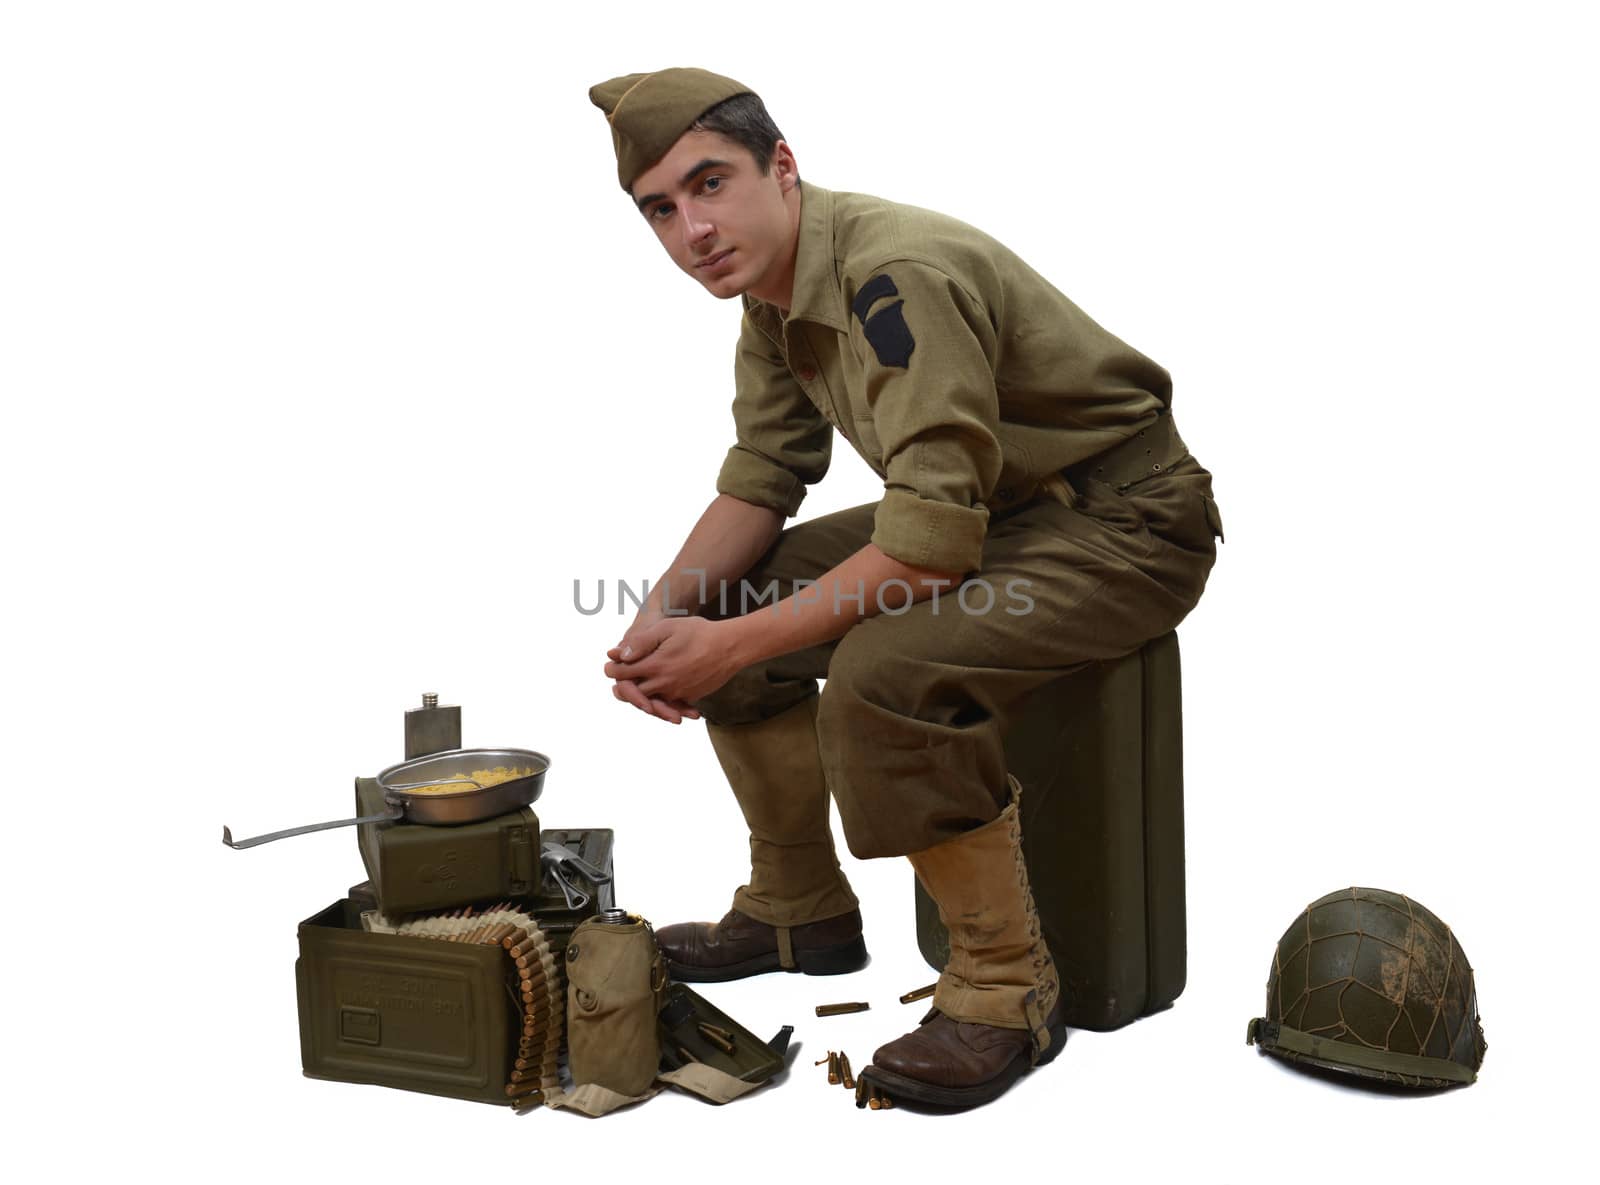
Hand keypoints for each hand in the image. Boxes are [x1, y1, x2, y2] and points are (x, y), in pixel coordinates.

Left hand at [604, 615, 740, 706]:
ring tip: (634, 689)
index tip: (609, 665)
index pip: (623, 674)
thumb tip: (618, 654)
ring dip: (640, 697)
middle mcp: (664, 684)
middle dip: (623, 687)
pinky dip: (661, 704)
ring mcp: (677, 693)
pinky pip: (670, 705)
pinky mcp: (689, 697)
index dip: (612, 669)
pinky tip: (658, 698)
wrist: (731, 647)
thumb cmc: (699, 633)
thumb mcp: (667, 628)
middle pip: (633, 693)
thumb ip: (641, 642)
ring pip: (650, 702)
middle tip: (617, 681)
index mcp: (655, 666)